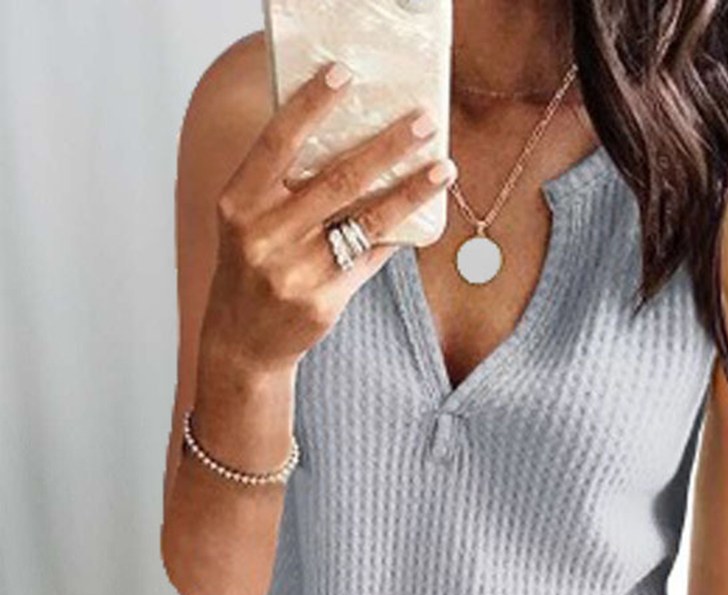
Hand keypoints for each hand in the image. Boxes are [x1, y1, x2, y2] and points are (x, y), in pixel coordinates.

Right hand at [200, 60, 455, 374]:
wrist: (241, 341)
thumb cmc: (253, 267)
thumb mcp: (252, 222)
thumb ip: (287, 188)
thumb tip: (358, 145)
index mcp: (239, 203)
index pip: (277, 142)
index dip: (311, 106)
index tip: (345, 75)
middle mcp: (263, 235)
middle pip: (338, 179)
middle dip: (387, 146)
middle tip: (424, 121)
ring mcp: (294, 272)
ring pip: (366, 222)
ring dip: (410, 192)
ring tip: (443, 168)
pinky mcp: (322, 302)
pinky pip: (369, 259)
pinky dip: (396, 236)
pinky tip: (422, 218)